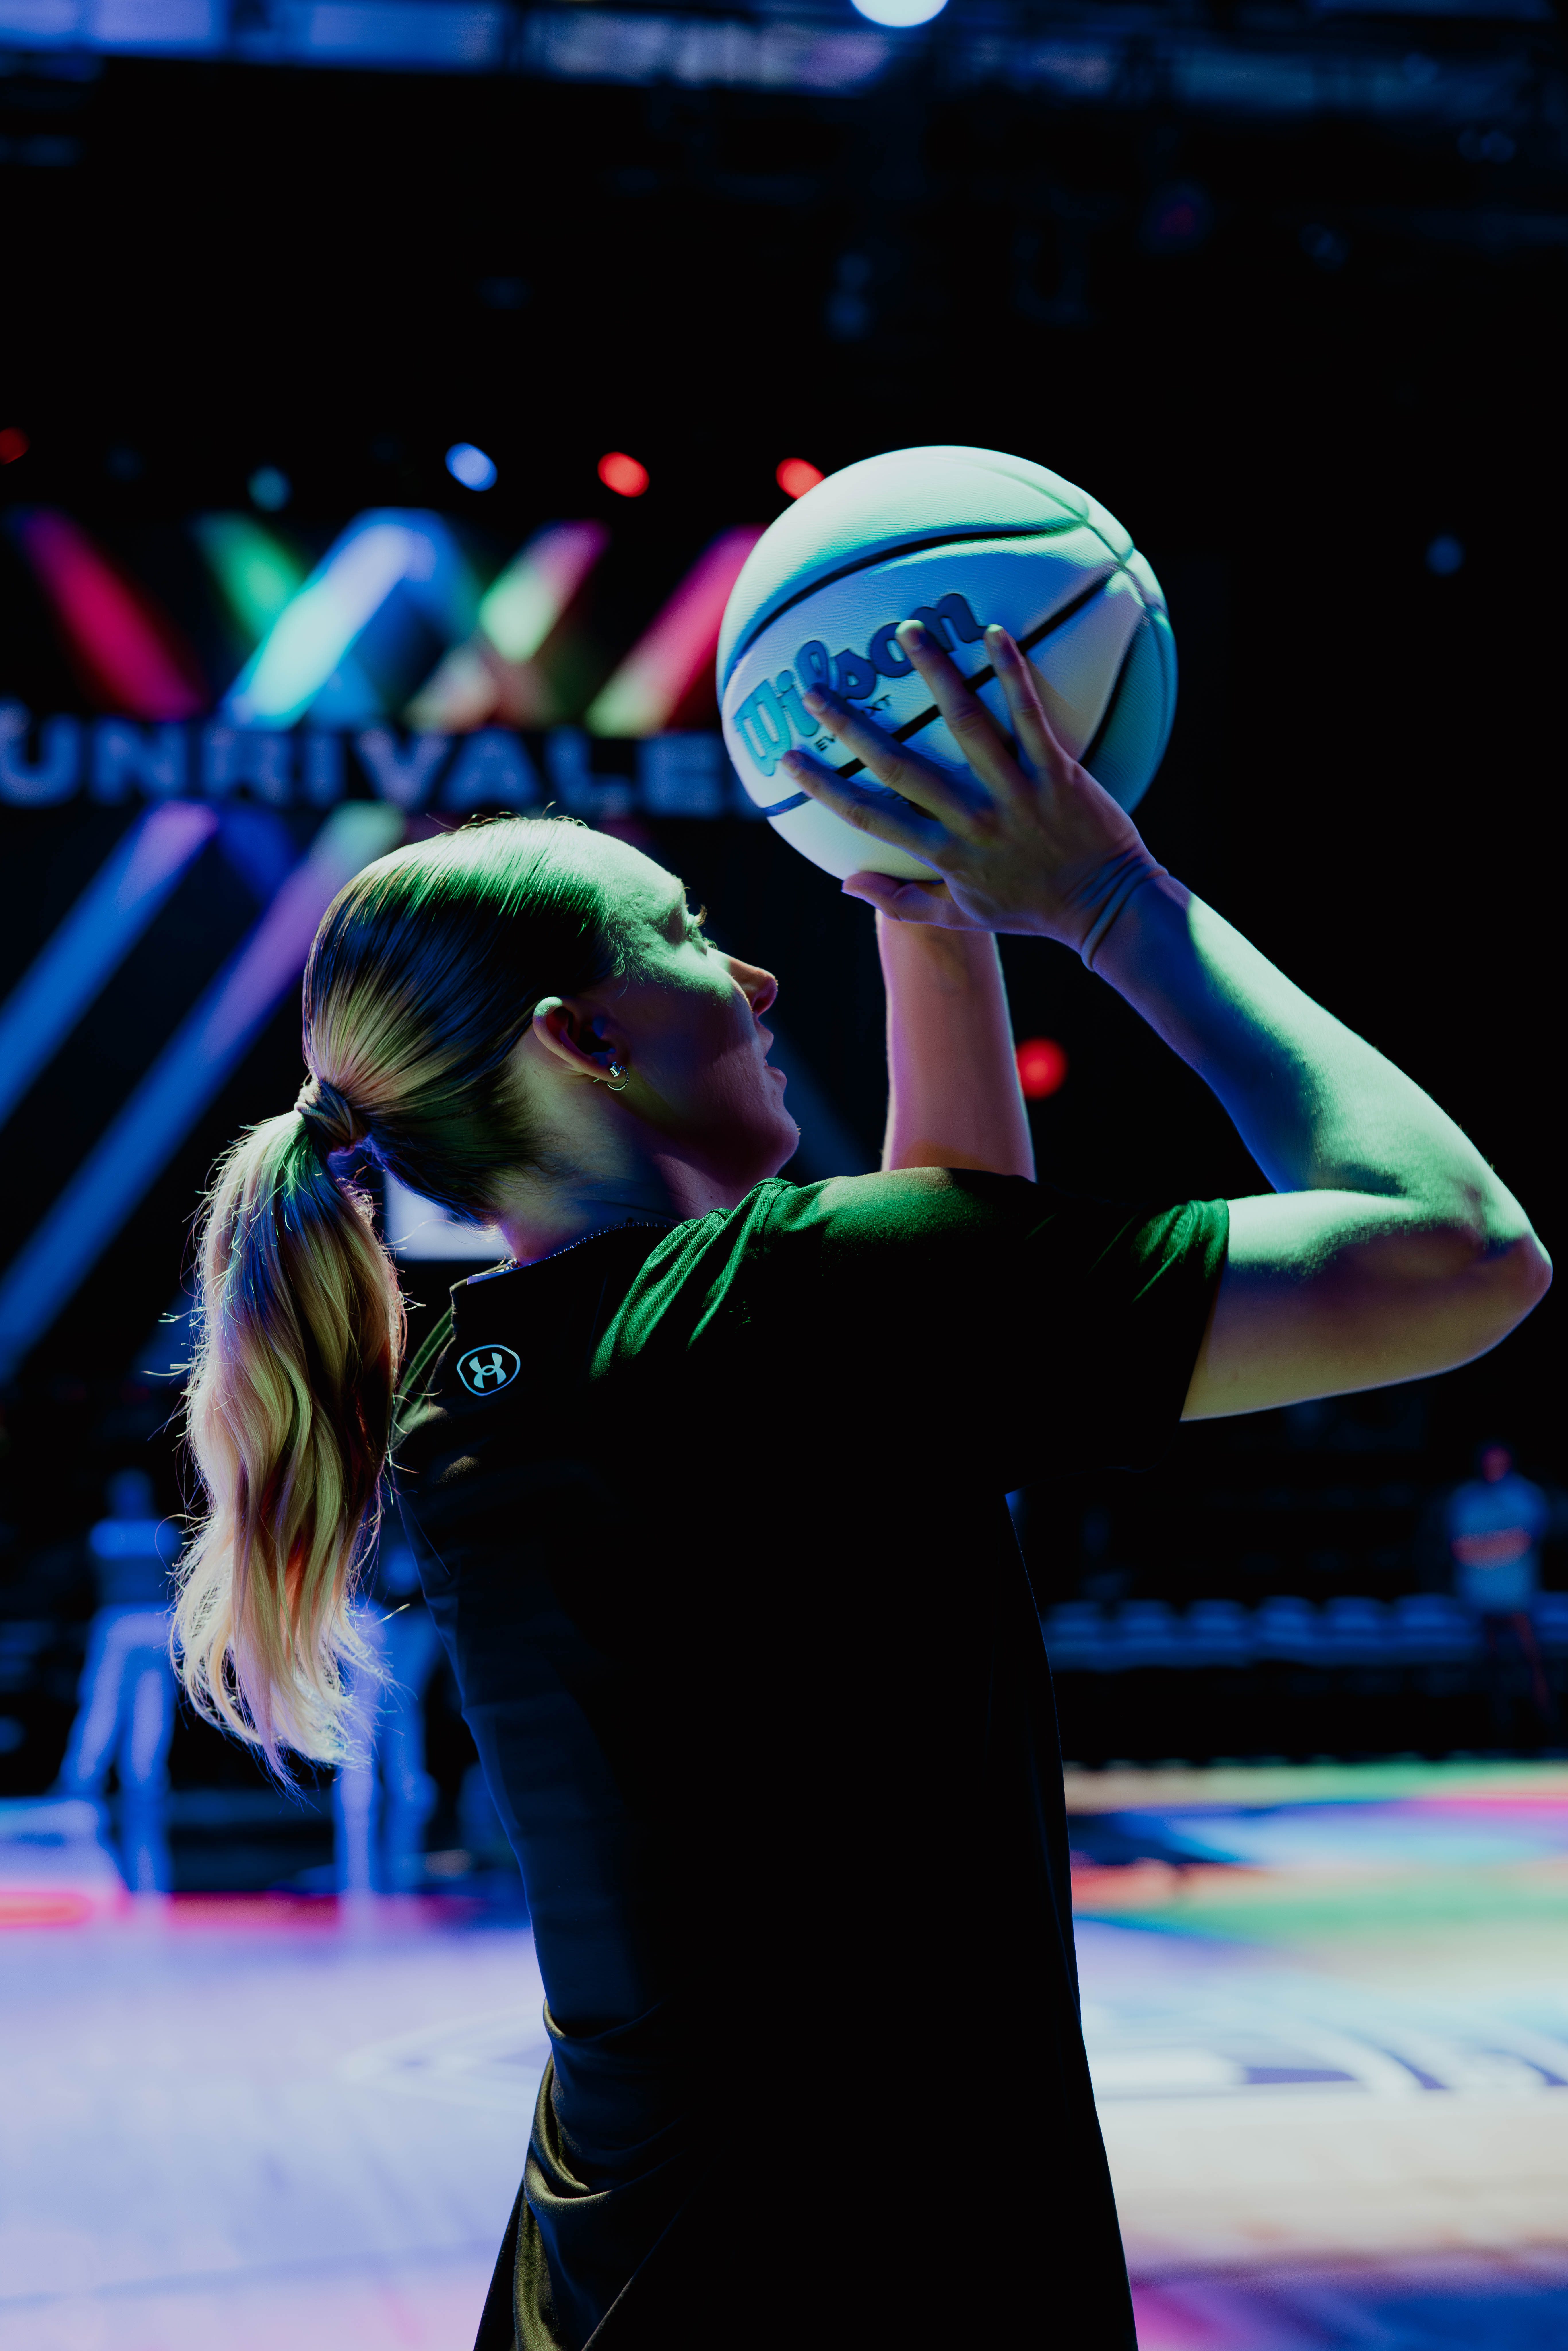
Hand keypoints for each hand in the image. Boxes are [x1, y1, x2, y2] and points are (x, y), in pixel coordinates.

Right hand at [781, 619, 1162, 959]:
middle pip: (900, 765)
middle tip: (818, 690)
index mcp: (944, 854)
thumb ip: (902, 903)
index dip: (825, 788)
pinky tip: (993, 633)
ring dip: (933, 672)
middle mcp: (973, 820)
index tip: (789, 759)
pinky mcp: (1057, 771)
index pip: (870, 817)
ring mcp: (1015, 791)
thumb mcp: (962, 916)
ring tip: (906, 631)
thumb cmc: (1031, 910)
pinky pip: (1030, 714)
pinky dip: (1011, 671)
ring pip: (965, 723)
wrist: (1105, 907)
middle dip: (852, 726)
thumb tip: (845, 883)